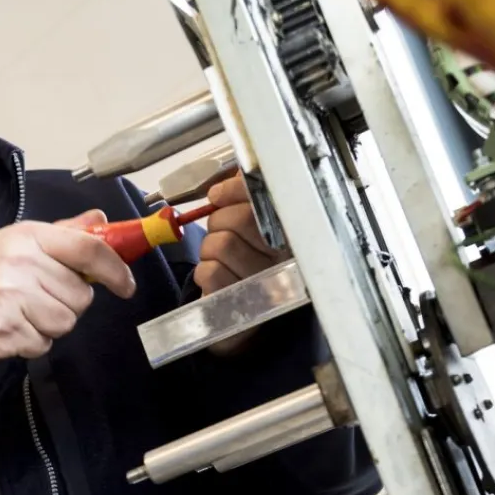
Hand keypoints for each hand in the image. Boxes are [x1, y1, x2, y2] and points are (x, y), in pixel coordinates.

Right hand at [0, 210, 135, 364]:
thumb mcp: (16, 245)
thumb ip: (63, 235)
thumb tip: (101, 221)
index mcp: (27, 237)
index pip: (88, 248)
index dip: (116, 268)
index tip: (126, 284)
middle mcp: (20, 263)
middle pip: (81, 295)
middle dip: (67, 303)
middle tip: (36, 298)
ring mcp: (12, 297)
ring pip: (66, 322)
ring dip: (49, 325)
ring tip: (20, 313)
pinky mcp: (6, 330)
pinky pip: (44, 344)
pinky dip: (31, 342)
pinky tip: (10, 328)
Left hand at [196, 173, 287, 353]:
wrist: (242, 318)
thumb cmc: (247, 263)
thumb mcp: (252, 228)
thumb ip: (246, 197)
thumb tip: (230, 177)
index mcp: (290, 233)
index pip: (263, 199)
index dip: (233, 190)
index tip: (217, 195)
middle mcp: (284, 258)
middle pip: (237, 219)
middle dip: (218, 221)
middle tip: (222, 232)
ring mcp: (263, 282)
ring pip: (219, 244)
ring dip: (210, 249)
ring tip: (223, 259)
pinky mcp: (240, 302)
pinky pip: (208, 271)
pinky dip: (204, 272)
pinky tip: (219, 278)